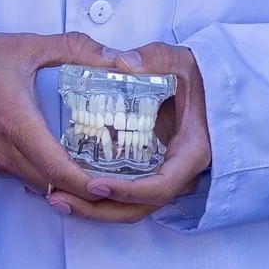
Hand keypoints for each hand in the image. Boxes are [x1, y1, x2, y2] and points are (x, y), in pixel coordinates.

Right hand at [0, 31, 127, 207]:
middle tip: (116, 182)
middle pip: (50, 184)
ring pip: (37, 184)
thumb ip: (77, 49)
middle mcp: (3, 147)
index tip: (111, 185)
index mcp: (15, 120)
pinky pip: (24, 177)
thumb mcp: (31, 46)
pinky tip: (67, 163)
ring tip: (98, 175)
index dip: (84, 183)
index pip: (54, 166)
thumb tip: (120, 59)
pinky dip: (48, 177)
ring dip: (66, 186)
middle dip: (83, 190)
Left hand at [50, 43, 211, 225]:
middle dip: (97, 210)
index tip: (93, 184)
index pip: (158, 188)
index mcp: (190, 154)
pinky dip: (98, 196)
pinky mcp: (150, 171)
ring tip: (54, 198)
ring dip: (93, 209)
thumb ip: (156, 58)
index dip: (126, 192)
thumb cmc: (201, 77)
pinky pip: (125, 194)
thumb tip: (123, 63)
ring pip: (128, 207)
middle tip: (58, 199)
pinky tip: (66, 187)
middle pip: (136, 208)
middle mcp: (178, 174)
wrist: (214, 89)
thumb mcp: (183, 62)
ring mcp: (164, 176)